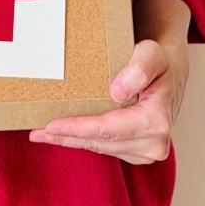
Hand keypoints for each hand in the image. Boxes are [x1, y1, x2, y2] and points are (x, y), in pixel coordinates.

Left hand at [29, 37, 187, 164]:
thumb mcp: (151, 53)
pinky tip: (62, 135)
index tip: (51, 126)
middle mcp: (154, 142)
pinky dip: (82, 140)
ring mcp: (146, 150)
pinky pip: (103, 147)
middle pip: (100, 142)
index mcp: (157, 120)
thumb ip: (139, 68)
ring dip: (71, 141)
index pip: (108, 129)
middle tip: (36, 133)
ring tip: (42, 134)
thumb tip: (118, 93)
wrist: (168, 72)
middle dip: (67, 137)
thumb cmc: (158, 61)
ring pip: (99, 147)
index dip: (78, 128)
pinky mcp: (137, 151)